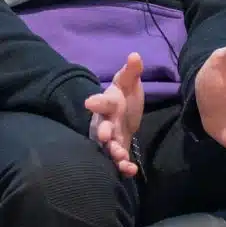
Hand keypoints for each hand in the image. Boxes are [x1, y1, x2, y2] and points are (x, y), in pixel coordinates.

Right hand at [85, 53, 145, 176]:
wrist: (125, 114)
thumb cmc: (124, 96)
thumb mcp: (129, 82)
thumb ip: (132, 71)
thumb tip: (135, 55)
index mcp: (107, 104)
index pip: (101, 101)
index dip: (96, 102)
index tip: (90, 102)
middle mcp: (105, 122)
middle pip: (101, 128)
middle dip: (102, 132)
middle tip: (104, 137)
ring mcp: (111, 138)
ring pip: (109, 147)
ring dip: (113, 152)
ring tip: (120, 156)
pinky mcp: (120, 150)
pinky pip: (120, 160)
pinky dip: (124, 166)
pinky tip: (131, 171)